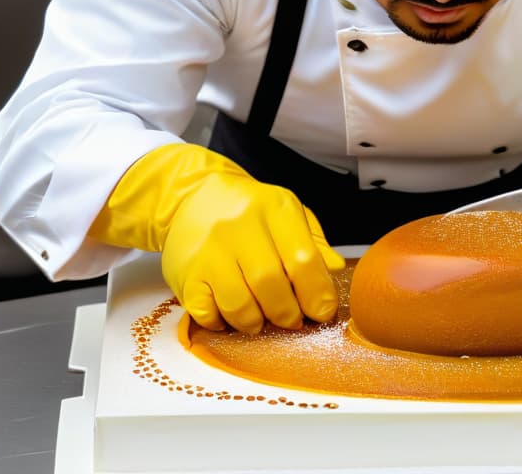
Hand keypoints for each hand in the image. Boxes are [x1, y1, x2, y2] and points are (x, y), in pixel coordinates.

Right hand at [89, 143, 344, 332]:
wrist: (193, 197)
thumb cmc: (250, 211)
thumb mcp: (288, 213)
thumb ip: (314, 242)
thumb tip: (336, 270)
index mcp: (274, 208)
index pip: (303, 259)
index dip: (317, 293)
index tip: (323, 313)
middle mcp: (239, 226)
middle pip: (271, 285)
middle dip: (288, 314)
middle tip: (292, 320)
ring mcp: (209, 250)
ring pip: (239, 305)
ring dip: (257, 323)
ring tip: (262, 318)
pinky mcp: (186, 273)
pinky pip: (209, 314)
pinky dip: (225, 324)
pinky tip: (232, 314)